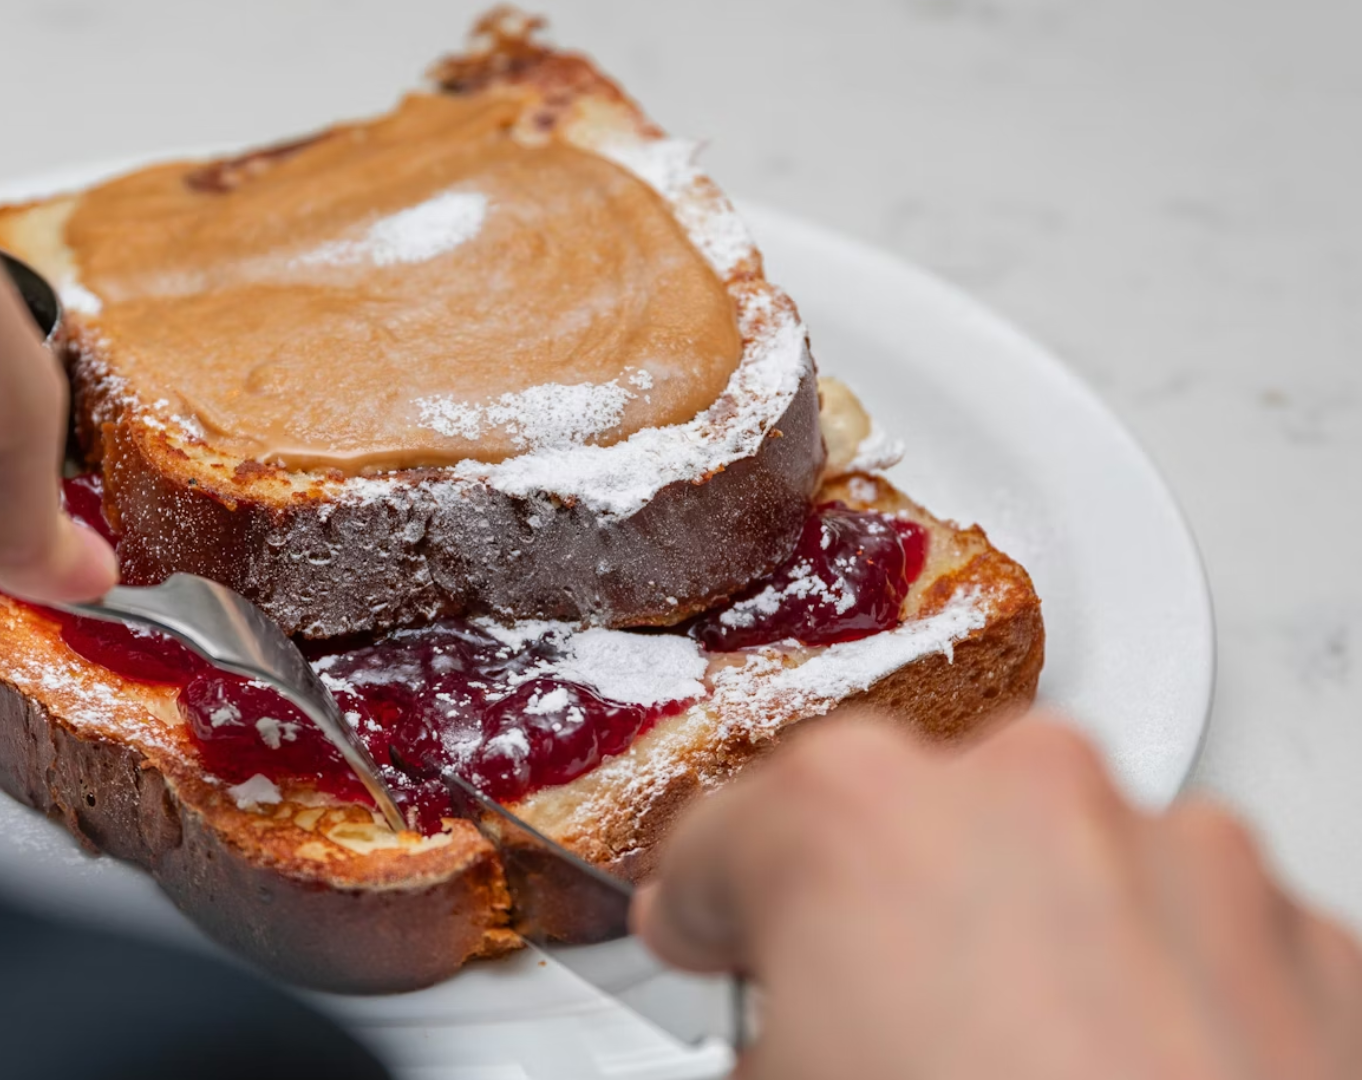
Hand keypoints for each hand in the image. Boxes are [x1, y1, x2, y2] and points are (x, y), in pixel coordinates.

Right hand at [633, 712, 1361, 1079]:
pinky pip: (1189, 937)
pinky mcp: (1305, 946)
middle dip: (877, 919)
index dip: (706, 912)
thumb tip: (775, 1038)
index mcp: (853, 820)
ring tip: (1018, 1077)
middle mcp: (1027, 793)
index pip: (723, 838)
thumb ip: (749, 1037)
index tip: (714, 945)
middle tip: (869, 1038)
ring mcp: (1185, 858)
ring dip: (1026, 947)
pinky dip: (1155, 999)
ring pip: (1060, 864)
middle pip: (905, 827)